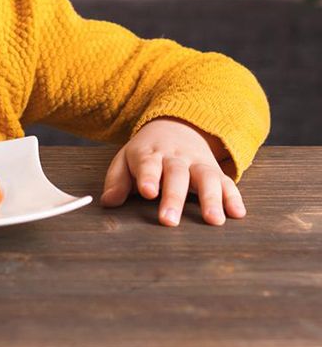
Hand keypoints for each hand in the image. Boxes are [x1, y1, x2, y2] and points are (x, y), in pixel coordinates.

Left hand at [100, 116, 245, 226]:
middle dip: (173, 197)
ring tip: (213, 220)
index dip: (148, 176)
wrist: (176, 126)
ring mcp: (198, 163)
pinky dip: (234, 197)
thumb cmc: (146, 153)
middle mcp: (175, 158)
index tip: (147, 191)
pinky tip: (237, 213)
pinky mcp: (216, 171)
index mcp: (149, 153)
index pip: (147, 163)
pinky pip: (227, 182)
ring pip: (206, 177)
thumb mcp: (126, 160)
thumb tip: (108, 202)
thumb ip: (117, 181)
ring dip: (211, 198)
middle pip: (176, 175)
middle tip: (169, 220)